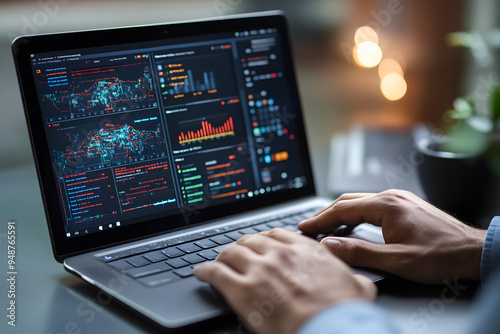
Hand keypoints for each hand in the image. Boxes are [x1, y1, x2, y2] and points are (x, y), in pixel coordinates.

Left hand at [194, 228, 375, 333]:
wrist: (330, 329)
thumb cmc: (344, 312)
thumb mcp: (358, 286)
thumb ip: (351, 276)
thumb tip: (358, 280)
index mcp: (305, 250)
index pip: (276, 234)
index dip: (263, 238)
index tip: (260, 244)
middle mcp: (279, 254)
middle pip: (249, 241)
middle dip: (241, 246)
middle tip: (236, 253)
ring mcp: (259, 270)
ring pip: (230, 252)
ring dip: (222, 256)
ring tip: (217, 261)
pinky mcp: (242, 290)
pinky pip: (215, 273)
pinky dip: (204, 271)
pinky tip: (201, 272)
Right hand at [298, 189, 486, 283]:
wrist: (473, 251)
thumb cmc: (441, 255)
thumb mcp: (396, 260)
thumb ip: (360, 252)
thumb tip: (329, 246)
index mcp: (386, 205)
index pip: (342, 208)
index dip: (320, 219)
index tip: (304, 227)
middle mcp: (391, 196)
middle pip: (348, 201)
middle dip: (326, 214)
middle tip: (309, 227)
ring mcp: (399, 199)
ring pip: (360, 202)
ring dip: (340, 214)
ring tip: (325, 227)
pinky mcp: (405, 205)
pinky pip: (372, 205)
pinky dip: (355, 214)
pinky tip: (351, 225)